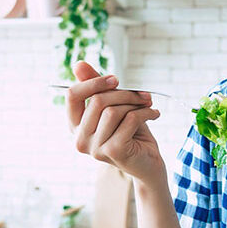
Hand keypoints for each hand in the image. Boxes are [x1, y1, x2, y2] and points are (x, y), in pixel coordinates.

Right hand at [66, 61, 164, 182]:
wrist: (148, 163)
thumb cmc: (130, 132)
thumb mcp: (114, 106)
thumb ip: (97, 87)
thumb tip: (78, 64)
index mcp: (75, 125)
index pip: (72, 95)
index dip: (94, 82)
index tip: (115, 80)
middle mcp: (80, 138)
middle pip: (97, 100)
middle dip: (124, 93)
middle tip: (143, 95)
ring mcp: (94, 148)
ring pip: (113, 110)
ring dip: (136, 104)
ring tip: (148, 105)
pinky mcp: (113, 151)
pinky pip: (129, 120)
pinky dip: (146, 113)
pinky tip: (154, 114)